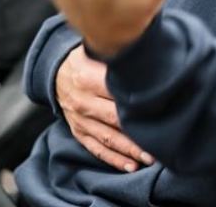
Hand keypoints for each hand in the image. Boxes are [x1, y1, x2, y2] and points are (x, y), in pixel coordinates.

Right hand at [55, 45, 154, 171]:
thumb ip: (118, 55)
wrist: (55, 73)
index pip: (117, 91)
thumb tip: (149, 54)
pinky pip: (96, 149)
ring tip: (150, 158)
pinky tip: (130, 166)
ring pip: (107, 138)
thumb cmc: (85, 59)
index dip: (139, 100)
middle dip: (137, 132)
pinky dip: (113, 159)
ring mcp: (80, 119)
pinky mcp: (78, 131)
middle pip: (114, 119)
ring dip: (129, 150)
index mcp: (88, 77)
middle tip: (159, 142)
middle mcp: (83, 100)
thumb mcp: (96, 50)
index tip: (160, 107)